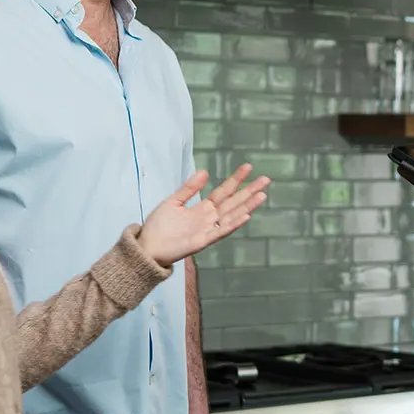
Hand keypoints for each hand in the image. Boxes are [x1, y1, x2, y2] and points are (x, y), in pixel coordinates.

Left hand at [138, 165, 269, 266]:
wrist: (147, 246)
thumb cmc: (158, 226)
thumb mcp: (173, 201)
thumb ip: (189, 189)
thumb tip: (205, 172)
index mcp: (203, 208)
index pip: (224, 191)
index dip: (236, 179)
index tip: (248, 167)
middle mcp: (210, 218)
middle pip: (234, 202)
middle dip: (249, 191)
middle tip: (266, 179)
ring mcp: (208, 230)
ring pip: (232, 215)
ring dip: (247, 206)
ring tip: (262, 195)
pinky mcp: (203, 241)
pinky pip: (220, 232)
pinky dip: (233, 224)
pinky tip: (246, 216)